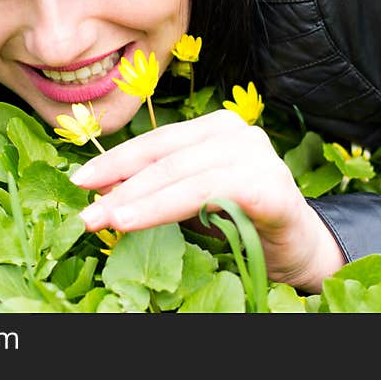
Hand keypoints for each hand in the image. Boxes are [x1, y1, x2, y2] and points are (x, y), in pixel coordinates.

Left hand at [69, 109, 346, 292]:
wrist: (300, 251)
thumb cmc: (242, 223)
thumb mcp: (190, 201)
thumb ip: (155, 188)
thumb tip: (99, 189)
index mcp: (218, 128)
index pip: (158, 142)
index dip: (116, 160)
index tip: (79, 181)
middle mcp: (239, 132)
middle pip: (165, 156)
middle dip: (120, 185)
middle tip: (86, 212)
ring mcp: (257, 156)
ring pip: (181, 174)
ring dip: (136, 199)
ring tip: (104, 220)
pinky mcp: (269, 187)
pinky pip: (205, 194)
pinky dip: (164, 207)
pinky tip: (135, 222)